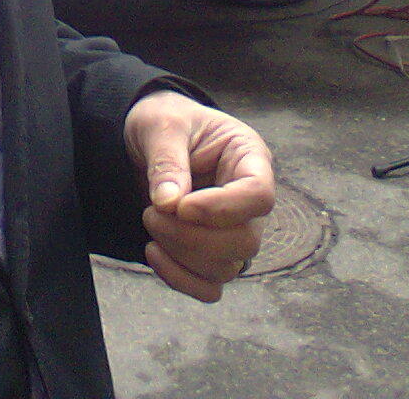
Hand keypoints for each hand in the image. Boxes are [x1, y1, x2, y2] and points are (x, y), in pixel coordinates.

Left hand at [123, 89, 274, 302]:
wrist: (150, 138)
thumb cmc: (165, 122)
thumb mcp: (161, 125)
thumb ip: (167, 160)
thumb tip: (169, 204)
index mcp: (249, 157)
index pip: (259, 195)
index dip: (223, 209)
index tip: (182, 206)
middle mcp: (249, 200)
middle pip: (246, 241)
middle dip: (192, 237)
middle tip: (151, 213)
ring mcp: (235, 230)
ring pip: (227, 267)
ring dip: (181, 254)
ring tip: (149, 219)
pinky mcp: (214, 253)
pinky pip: (210, 287)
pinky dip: (181, 279)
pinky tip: (153, 252)